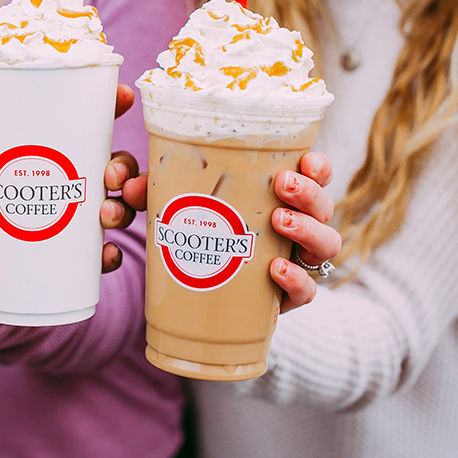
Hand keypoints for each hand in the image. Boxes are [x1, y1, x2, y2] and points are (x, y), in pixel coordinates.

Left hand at [0, 84, 142, 288]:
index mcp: (49, 152)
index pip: (89, 122)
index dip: (113, 105)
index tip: (124, 97)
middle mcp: (70, 182)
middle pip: (117, 166)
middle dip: (125, 167)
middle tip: (110, 176)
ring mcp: (74, 220)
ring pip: (118, 207)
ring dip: (124, 209)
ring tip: (105, 216)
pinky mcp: (70, 256)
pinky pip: (101, 256)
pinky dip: (110, 256)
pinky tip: (106, 255)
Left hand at [118, 152, 335, 314]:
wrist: (205, 296)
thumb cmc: (204, 236)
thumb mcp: (182, 208)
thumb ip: (159, 193)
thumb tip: (130, 186)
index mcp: (281, 198)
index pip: (315, 176)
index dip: (318, 167)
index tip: (306, 160)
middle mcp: (299, 227)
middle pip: (323, 206)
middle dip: (309, 193)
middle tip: (282, 185)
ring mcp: (298, 262)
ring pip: (326, 244)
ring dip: (308, 229)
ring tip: (279, 221)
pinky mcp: (289, 297)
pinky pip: (306, 290)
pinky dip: (295, 280)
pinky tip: (276, 269)